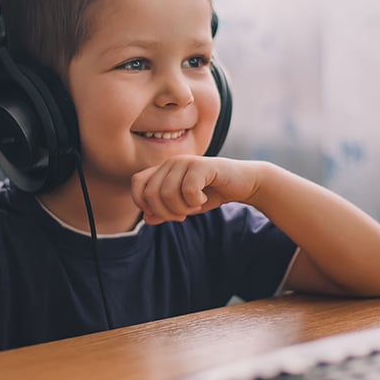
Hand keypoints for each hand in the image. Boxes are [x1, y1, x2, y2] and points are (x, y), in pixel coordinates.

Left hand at [131, 155, 262, 224]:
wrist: (243, 183)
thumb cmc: (211, 193)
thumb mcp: (184, 206)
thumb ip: (164, 212)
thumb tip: (147, 218)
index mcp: (163, 169)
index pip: (137, 184)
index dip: (144, 203)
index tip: (164, 213)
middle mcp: (170, 162)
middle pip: (150, 194)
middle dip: (166, 212)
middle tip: (183, 214)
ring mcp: (185, 161)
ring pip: (167, 194)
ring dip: (182, 208)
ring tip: (195, 205)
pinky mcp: (201, 165)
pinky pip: (187, 190)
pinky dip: (195, 201)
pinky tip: (204, 198)